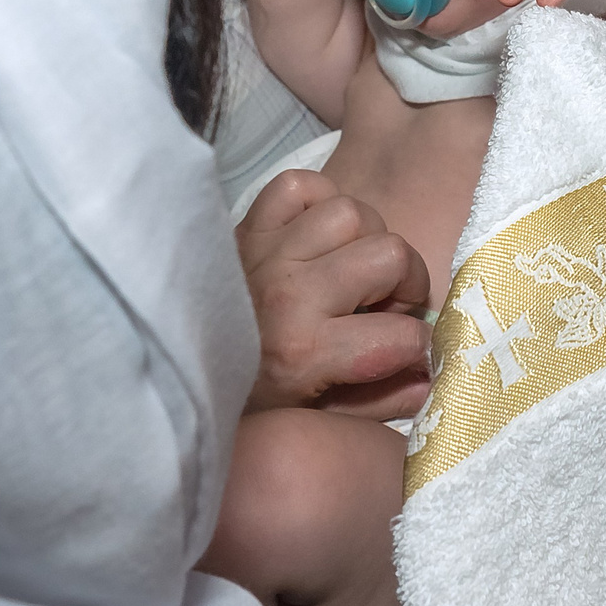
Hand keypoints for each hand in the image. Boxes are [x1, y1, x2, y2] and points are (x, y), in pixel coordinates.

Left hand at [237, 169, 433, 420]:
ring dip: (366, 239)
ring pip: (352, 212)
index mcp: (308, 352)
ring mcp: (269, 253)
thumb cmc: (249, 400)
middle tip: (389, 305)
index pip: (404, 335)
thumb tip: (431, 377)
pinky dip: (319, 202)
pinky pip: (301, 185)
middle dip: (406, 283)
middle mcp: (292, 295)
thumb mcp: (315, 419)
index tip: (410, 351)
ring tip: (355, 269)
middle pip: (391, 254)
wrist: (174, 371)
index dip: (419, 346)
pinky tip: (320, 237)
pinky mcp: (250, 226)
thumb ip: (381, 402)